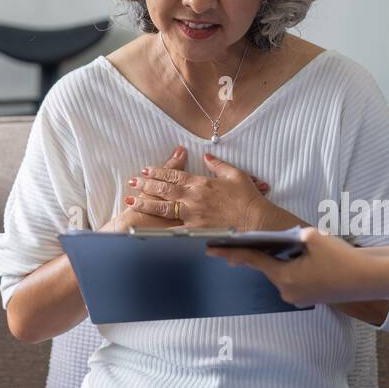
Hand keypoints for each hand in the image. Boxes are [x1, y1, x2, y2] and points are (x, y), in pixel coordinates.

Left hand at [125, 147, 270, 228]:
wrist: (257, 222)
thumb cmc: (248, 199)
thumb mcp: (235, 175)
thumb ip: (218, 164)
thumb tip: (206, 156)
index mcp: (202, 182)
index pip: (174, 174)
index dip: (158, 172)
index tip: (145, 170)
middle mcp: (194, 198)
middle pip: (164, 189)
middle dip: (145, 185)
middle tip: (132, 181)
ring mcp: (193, 215)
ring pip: (163, 207)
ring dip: (145, 203)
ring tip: (131, 199)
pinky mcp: (195, 231)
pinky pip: (173, 228)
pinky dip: (158, 226)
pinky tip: (146, 225)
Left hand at [206, 227, 379, 304]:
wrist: (367, 278)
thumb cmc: (340, 257)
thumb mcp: (312, 236)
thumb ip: (288, 234)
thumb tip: (277, 237)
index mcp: (284, 275)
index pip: (251, 259)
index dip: (229, 251)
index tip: (209, 248)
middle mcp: (286, 290)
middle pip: (264, 267)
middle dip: (256, 254)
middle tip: (235, 244)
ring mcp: (296, 297)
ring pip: (278, 273)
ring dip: (277, 261)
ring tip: (281, 247)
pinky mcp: (307, 298)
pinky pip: (290, 280)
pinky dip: (289, 269)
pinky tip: (298, 259)